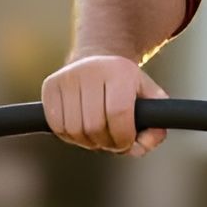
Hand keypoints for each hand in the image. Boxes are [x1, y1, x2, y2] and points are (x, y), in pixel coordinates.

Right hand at [40, 55, 168, 155]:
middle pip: (94, 126)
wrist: (98, 60)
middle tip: (112, 141)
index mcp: (119, 71)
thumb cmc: (125, 86)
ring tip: (98, 135)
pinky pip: (57, 126)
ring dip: (88, 142)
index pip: (118, 113)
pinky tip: (81, 128)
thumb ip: (157, 123)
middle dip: (106, 143)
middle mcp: (90, 70)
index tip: (127, 142)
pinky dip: (70, 136)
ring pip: (74, 129)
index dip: (123, 137)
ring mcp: (67, 77)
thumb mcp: (149, 97)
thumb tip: (141, 147)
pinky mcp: (50, 86)